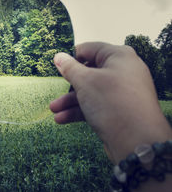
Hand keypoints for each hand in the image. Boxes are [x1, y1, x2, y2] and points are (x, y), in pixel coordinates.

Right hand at [49, 42, 171, 163]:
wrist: (137, 141)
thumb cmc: (111, 102)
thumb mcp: (84, 81)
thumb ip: (69, 68)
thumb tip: (59, 56)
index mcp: (118, 56)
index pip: (89, 49)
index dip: (71, 57)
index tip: (56, 65)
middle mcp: (123, 71)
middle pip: (89, 72)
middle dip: (68, 85)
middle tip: (55, 89)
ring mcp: (122, 91)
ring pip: (91, 91)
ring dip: (70, 101)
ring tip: (54, 110)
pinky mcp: (120, 109)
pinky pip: (96, 104)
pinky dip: (80, 110)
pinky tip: (62, 119)